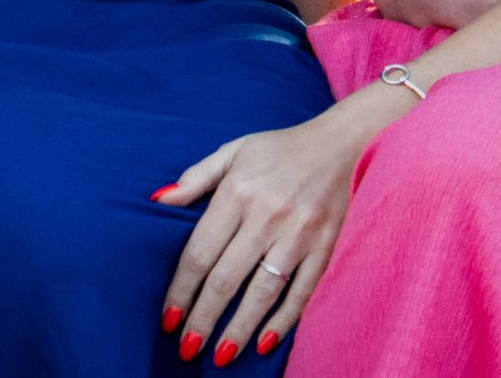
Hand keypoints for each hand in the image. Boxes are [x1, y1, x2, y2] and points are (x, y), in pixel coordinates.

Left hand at [154, 99, 394, 364]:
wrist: (342, 143)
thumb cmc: (279, 149)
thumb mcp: (233, 151)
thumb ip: (195, 177)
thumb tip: (159, 200)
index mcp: (238, 191)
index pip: (200, 253)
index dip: (181, 290)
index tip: (168, 318)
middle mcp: (267, 215)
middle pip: (226, 279)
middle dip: (203, 318)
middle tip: (186, 348)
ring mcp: (300, 234)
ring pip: (262, 293)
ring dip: (238, 329)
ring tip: (219, 356)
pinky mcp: (326, 247)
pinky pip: (301, 293)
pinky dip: (283, 321)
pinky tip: (263, 342)